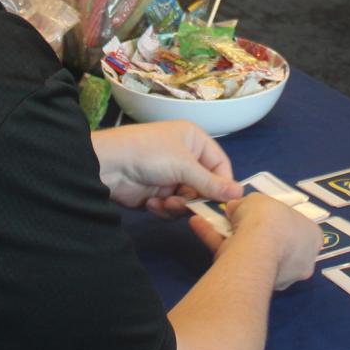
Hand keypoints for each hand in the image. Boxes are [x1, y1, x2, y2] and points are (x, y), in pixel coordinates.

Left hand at [93, 119, 241, 215]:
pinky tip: (150, 203)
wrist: (108, 166)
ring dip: (177, 206)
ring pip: (189, 201)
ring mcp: (171, 176)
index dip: (223, 184)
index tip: (224, 202)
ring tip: (164, 203)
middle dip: (195, 198)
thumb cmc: (150, 154)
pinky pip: (172, 208)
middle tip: (187, 205)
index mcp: (195, 140)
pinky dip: (163, 208)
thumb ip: (212, 183)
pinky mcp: (158, 193)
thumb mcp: (184, 166)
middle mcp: (186, 157)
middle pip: (206, 187)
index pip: (221, 165)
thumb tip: (241, 193)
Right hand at [190, 194, 318, 290]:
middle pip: (273, 243)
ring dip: (228, 234)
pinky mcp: (249, 282)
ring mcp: (274, 275)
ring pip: (250, 252)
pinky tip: (197, 224)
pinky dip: (214, 240)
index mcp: (311, 239)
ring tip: (207, 217)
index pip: (297, 228)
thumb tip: (235, 208)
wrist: (257, 247)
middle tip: (233, 215)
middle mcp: (298, 262)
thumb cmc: (271, 219)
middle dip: (252, 230)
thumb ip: (249, 205)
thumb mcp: (260, 200)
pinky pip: (233, 257)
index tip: (260, 210)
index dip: (277, 217)